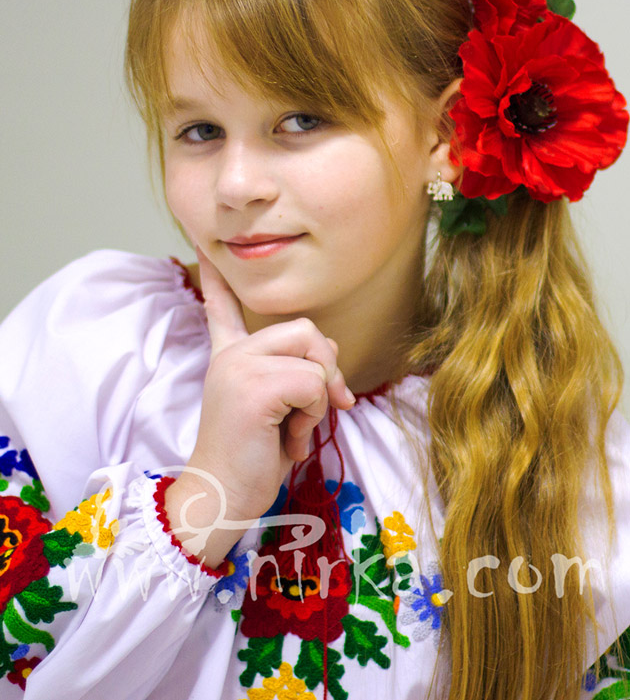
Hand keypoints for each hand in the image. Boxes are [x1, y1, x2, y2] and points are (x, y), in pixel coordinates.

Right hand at [164, 246, 352, 564]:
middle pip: (307, 329)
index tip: (203, 248)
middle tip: (320, 408)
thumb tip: (330, 351)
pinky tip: (290, 439)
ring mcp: (239, 367)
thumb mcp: (278, 409)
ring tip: (295, 427)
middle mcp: (231, 354)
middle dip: (328, 369)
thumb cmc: (251, 459)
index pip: (222, 308)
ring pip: (315, 357)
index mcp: (229, 357)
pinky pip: (314, 385)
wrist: (223, 497)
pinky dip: (315, 416)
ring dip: (320, 399)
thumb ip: (294, 374)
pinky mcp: (253, 387)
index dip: (216, 280)